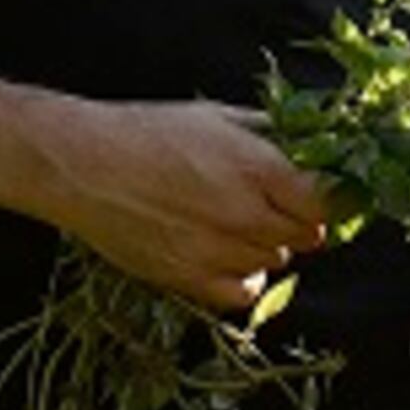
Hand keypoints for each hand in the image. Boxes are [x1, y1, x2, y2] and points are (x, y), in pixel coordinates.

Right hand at [11, 95, 331, 313]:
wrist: (85, 165)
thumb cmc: (147, 132)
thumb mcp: (215, 116)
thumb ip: (267, 134)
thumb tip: (309, 143)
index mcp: (258, 168)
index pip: (324, 202)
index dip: (323, 198)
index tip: (313, 194)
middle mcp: (246, 214)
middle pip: (305, 236)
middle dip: (296, 220)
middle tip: (273, 205)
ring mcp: (219, 251)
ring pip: (275, 262)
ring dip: (266, 245)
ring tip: (235, 222)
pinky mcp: (190, 279)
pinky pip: (242, 293)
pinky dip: (243, 277)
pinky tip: (226, 254)